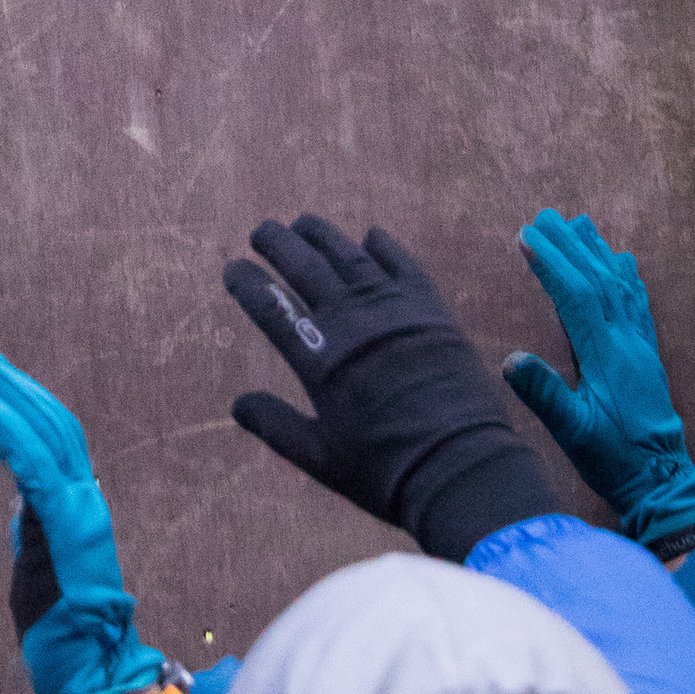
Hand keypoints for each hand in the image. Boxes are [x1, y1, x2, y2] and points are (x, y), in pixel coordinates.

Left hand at [0, 342, 166, 693]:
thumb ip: (34, 523)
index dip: (18, 394)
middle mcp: (84, 497)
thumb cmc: (62, 629)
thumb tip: (19, 493)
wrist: (91, 679)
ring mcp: (80, 511)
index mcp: (75, 502)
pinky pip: (35, 467)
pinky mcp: (67, 531)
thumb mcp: (39, 563)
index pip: (50, 432)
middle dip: (3, 378)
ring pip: (44, 432)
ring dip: (0, 390)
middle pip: (47, 419)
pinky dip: (6, 429)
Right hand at [225, 215, 560, 562]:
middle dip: (277, 243)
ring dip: (322, 235)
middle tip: (261, 231)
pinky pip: (403, 264)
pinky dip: (384, 247)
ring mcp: (393, 310)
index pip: (270, 306)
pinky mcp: (430, 310)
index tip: (233, 268)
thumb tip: (237, 404)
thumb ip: (276, 426)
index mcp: (318, 359)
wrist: (461, 469)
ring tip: (304, 223)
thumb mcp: (320, 459)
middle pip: (304, 266)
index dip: (247, 282)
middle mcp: (351, 322)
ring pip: (348, 255)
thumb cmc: (385, 470)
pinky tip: (371, 236)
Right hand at [505, 211, 694, 550]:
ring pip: (620, 288)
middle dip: (570, 246)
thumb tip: (510, 358)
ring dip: (598, 254)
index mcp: (607, 355)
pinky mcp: (648, 359)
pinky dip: (628, 279)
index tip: (526, 234)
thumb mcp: (573, 433)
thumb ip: (545, 394)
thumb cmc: (613, 459)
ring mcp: (641, 349)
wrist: (663, 482)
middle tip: (545, 215)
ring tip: (582, 224)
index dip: (551, 263)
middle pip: (598, 282)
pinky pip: (638, 307)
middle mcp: (628, 343)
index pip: (576, 296)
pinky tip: (625, 264)